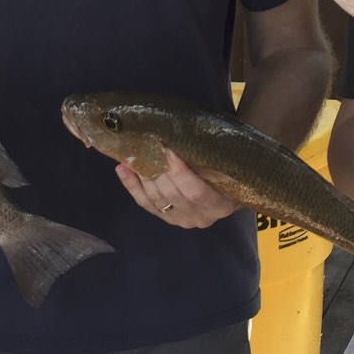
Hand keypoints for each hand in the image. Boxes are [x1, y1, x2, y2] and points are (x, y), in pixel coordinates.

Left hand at [115, 147, 239, 228]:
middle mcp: (200, 217)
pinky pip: (145, 204)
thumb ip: (210, 158)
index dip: (179, 173)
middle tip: (146, 146)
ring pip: (156, 199)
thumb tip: (185, 133)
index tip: (168, 151)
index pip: (195, 192)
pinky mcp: (167, 219)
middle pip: (172, 195)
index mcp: (219, 205)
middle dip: (156, 170)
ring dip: (141, 176)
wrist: (231, 192)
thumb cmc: (230, 172)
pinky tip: (122, 169)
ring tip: (132, 154)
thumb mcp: (227, 166)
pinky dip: (131, 186)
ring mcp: (182, 220)